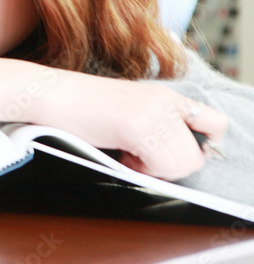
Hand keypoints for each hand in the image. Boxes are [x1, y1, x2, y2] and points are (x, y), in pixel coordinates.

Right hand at [36, 69, 227, 180]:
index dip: (201, 147)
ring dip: (156, 170)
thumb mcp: (127, 107)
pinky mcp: (137, 126)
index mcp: (165, 94)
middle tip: (139, 159)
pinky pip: (161, 165)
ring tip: (128, 157)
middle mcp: (165, 101)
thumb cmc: (78, 104)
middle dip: (170, 167)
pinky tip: (121, 157)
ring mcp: (153, 113)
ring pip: (182, 163)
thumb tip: (174, 156)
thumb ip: (154, 123)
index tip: (175, 156)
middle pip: (197, 154)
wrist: (48, 93)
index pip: (214, 123)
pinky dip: (142, 171)